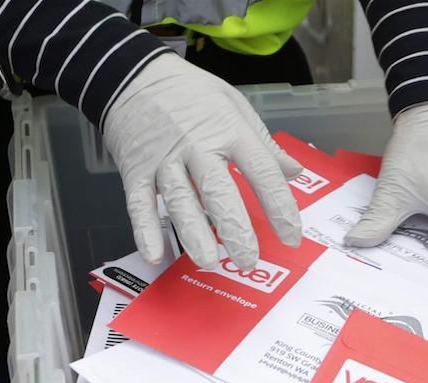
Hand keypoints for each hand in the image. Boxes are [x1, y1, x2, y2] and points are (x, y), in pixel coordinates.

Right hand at [103, 54, 301, 269]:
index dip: (280, 207)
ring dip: (194, 234)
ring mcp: (163, 160)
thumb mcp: (236, 107)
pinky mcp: (135, 170)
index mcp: (229, 131)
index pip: (261, 172)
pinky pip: (138, 203)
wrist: (133, 75)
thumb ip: (264, 144)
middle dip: (235, 229)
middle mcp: (197, 147)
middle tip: (248, 260)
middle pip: (219, 192)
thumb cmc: (192, 93)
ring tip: (210, 262)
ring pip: (180, 201)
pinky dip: (144, 230)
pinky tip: (154, 254)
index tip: (292, 236)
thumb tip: (294, 172)